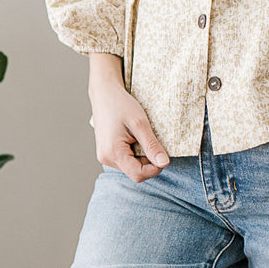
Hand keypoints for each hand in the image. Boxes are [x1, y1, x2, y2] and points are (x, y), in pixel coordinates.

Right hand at [88, 53, 169, 182]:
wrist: (104, 93)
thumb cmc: (120, 104)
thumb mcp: (140, 124)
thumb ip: (152, 146)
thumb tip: (164, 163)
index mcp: (113, 152)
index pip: (138, 174)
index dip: (154, 169)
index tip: (163, 155)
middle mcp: (106, 158)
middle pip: (135, 172)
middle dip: (148, 161)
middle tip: (151, 140)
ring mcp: (105, 156)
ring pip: (131, 167)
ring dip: (142, 156)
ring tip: (140, 136)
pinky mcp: (107, 152)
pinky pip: (126, 160)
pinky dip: (135, 152)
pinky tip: (134, 138)